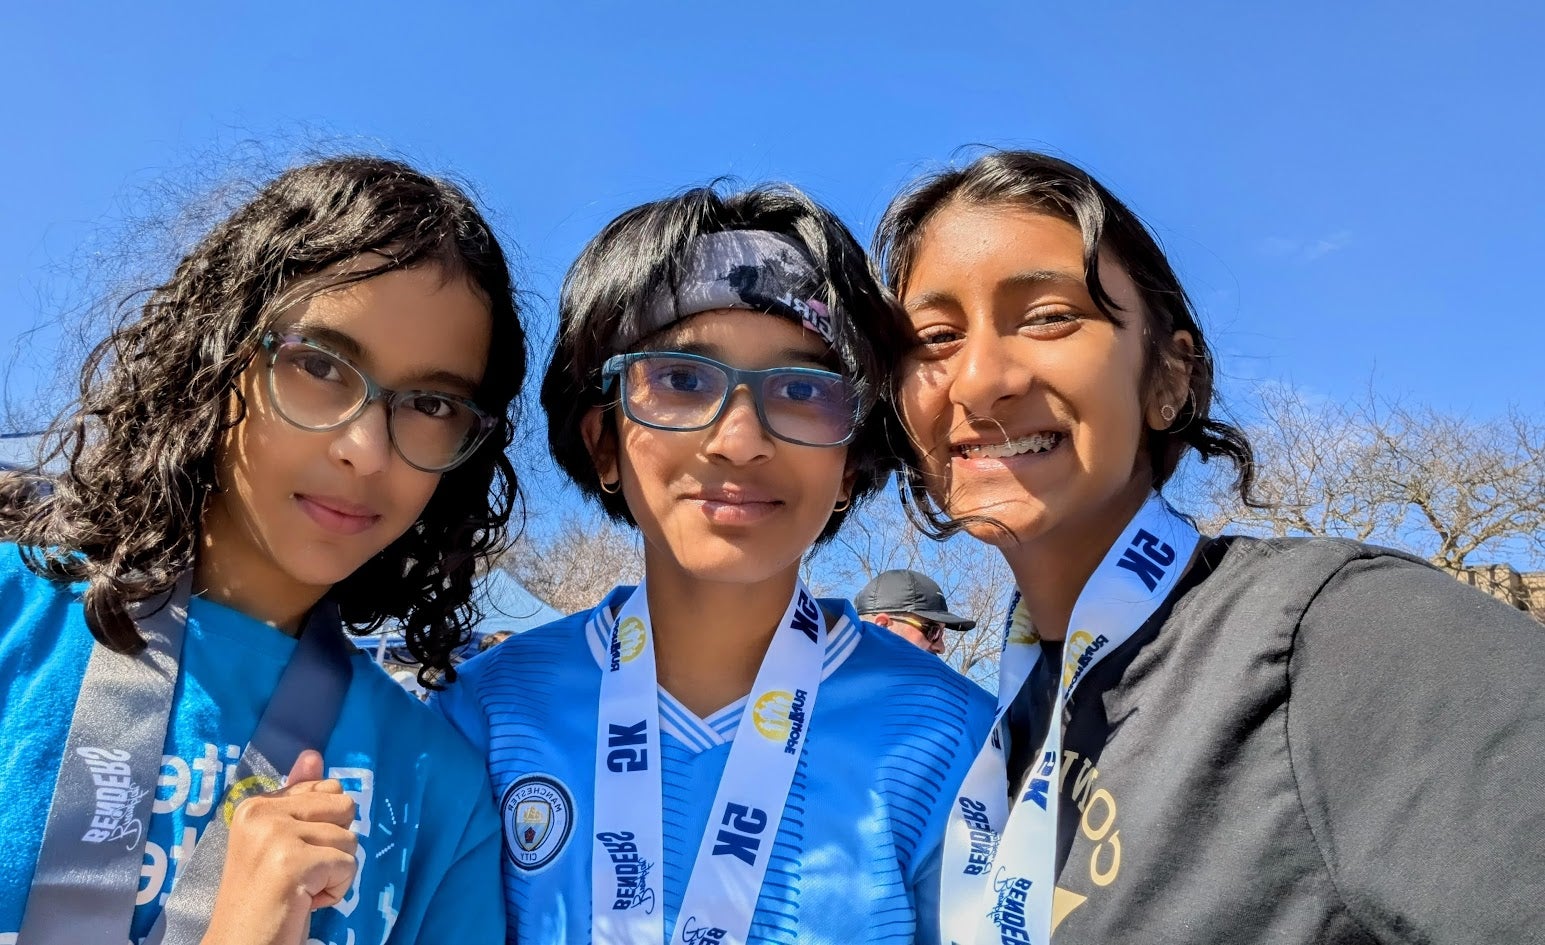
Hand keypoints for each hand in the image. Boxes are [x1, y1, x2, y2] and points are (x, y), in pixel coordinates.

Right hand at [200, 750, 359, 944]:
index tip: (292, 856)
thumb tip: (313, 755)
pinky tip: (305, 903)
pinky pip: (348, 865)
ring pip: (350, 838)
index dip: (323, 829)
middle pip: (344, 808)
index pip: (326, 789)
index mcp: (255, 804)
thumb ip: (299, 798)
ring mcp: (274, 836)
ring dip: (335, 873)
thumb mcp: (281, 843)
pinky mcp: (292, 863)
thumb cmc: (266, 899)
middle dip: (335, 846)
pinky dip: (336, 891)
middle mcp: (260, 813)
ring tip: (300, 890)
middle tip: (300, 874)